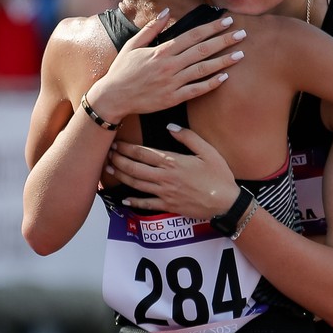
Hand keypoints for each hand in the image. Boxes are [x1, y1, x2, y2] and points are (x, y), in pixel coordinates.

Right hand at [87, 12, 246, 121]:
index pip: (192, 35)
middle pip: (202, 50)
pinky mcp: (173, 98)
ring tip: (240, 54)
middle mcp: (170, 65)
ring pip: (203, 69)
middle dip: (224, 40)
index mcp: (161, 51)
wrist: (113, 97)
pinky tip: (225, 77)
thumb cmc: (122, 70)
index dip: (212, 27)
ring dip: (223, 61)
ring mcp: (173, 82)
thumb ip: (151, 29)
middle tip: (242, 34)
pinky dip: (211, 84)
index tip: (227, 21)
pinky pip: (196, 90)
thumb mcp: (132, 45)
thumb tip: (165, 11)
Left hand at [104, 125, 238, 218]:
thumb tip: (170, 127)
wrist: (225, 202)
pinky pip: (146, 204)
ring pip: (136, 184)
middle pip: (134, 168)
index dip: (127, 148)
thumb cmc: (219, 176)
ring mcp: (165, 193)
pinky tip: (124, 198)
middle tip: (107, 154)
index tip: (116, 143)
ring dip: (121, 176)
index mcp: (173, 162)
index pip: (143, 153)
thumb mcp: (208, 151)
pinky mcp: (168, 206)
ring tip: (109, 170)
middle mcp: (165, 178)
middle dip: (118, 160)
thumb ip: (188, 137)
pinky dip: (134, 201)